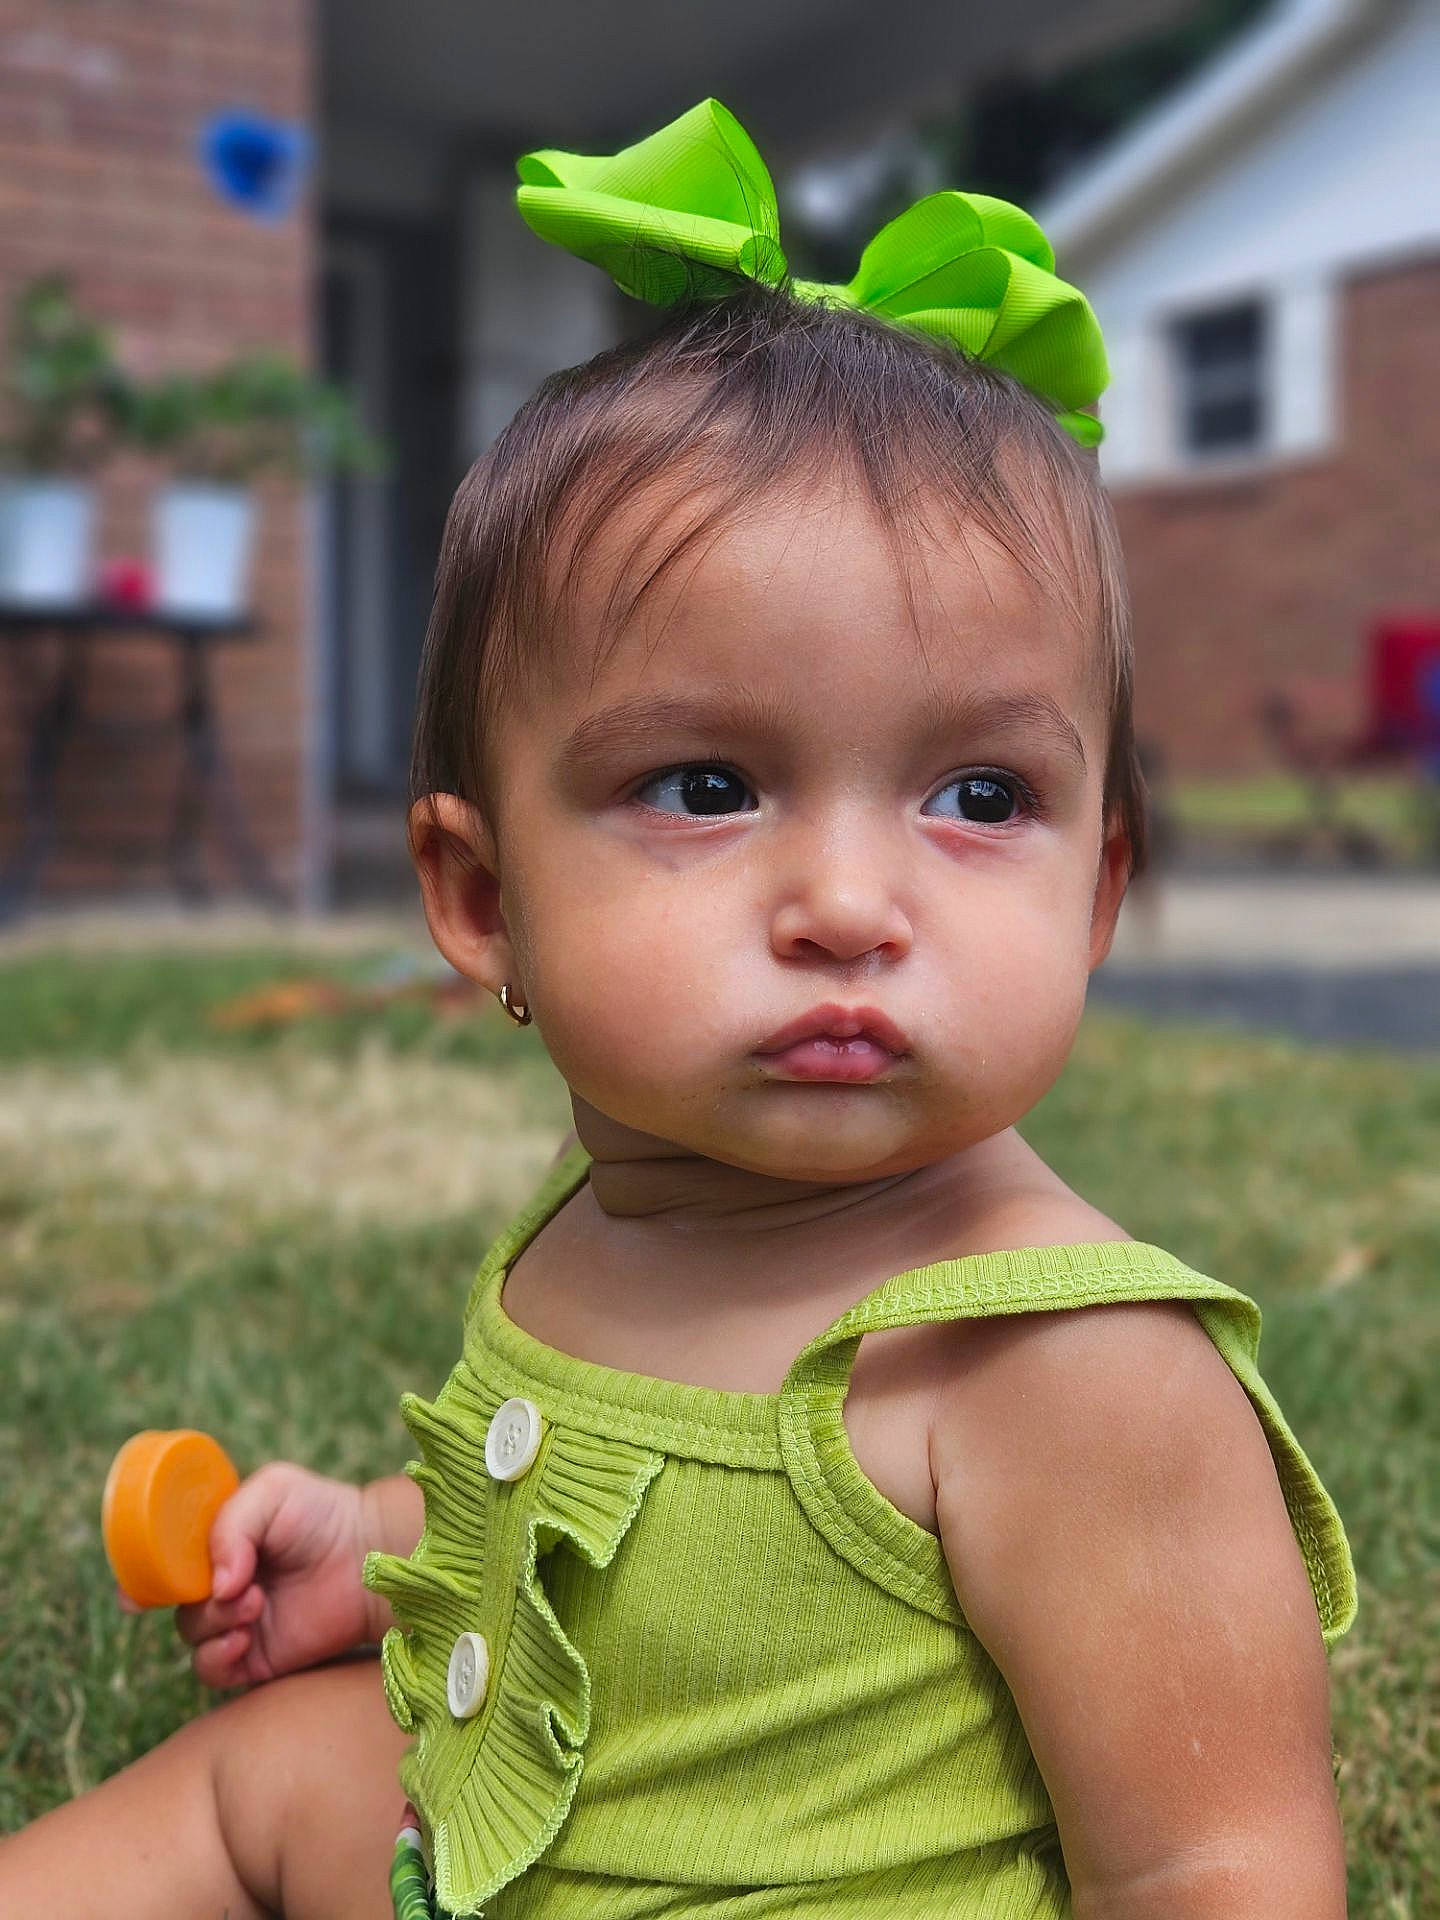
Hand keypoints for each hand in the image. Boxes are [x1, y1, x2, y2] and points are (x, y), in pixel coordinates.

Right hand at [116, 1462, 376, 1689]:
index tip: (136, 1596)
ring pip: (191, 1634)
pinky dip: (218, 1656)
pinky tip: (245, 1637)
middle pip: (174, 1601)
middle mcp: (221, 1583)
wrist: (371, 1556)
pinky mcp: (255, 1657)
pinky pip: (212, 1670)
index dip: (146, 1578)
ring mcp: (237, 1621)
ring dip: (213, 1622)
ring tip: (254, 1603)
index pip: (165, 1563)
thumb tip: (215, 1583)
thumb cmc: (324, 1514)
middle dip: (192, 1597)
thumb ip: (230, 1526)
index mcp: (216, 1543)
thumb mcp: (274, 1492)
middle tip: (233, 1587)